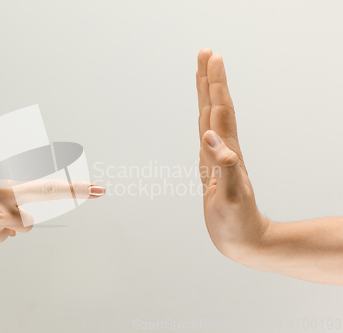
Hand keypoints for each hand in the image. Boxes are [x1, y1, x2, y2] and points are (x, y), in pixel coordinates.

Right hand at [196, 48, 270, 264]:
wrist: (244, 241)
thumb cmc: (238, 223)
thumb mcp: (232, 197)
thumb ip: (223, 165)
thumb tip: (209, 136)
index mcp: (227, 152)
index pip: (220, 111)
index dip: (216, 84)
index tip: (212, 58)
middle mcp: (223, 149)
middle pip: (215, 107)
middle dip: (210, 79)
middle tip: (206, 53)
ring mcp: (217, 157)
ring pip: (209, 118)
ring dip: (207, 94)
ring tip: (202, 73)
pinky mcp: (211, 167)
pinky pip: (204, 136)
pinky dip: (202, 120)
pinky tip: (202, 115)